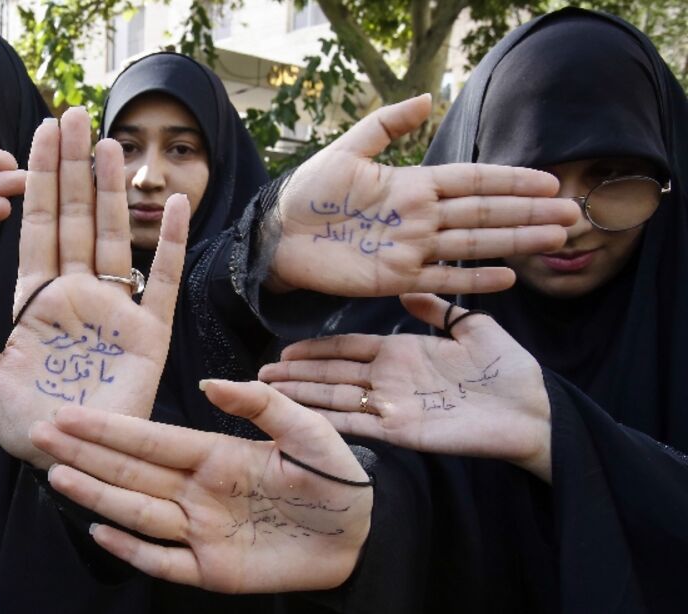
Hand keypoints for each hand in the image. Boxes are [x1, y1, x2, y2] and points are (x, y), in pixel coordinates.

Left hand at [0, 108, 188, 467]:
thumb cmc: (23, 428)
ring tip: (109, 145)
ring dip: (113, 192)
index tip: (40, 130)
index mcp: (36, 300)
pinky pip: (164, 283)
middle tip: (74, 114)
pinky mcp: (150, 336)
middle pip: (78, 218)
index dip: (40, 178)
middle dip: (75, 167)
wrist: (70, 463)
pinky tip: (175, 204)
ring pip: (117, 238)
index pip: (39, 225)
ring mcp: (116, 311)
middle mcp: (78, 295)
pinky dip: (172, 244)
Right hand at [30, 380, 372, 593]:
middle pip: (130, 471)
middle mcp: (197, 491)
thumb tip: (209, 384)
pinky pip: (164, 561)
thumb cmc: (337, 479)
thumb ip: (263, 405)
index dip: (108, 428)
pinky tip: (100, 529)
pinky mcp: (212, 571)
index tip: (68, 413)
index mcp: (214, 455)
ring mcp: (200, 532)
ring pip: (137, 511)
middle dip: (84, 454)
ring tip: (56, 475)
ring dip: (97, 493)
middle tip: (38, 436)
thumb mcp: (310, 432)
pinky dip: (132, 549)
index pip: (150, 440)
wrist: (363, 536)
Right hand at [258, 293, 551, 479]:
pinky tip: (300, 417)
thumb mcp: (474, 327)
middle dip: (297, 374)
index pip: (349, 349)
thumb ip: (439, 310)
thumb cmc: (510, 371)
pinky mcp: (402, 431)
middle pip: (333, 375)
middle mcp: (391, 381)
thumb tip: (410, 291)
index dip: (317, 349)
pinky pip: (358, 425)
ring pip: (336, 399)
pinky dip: (327, 421)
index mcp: (403, 353)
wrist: (534, 411)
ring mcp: (394, 407)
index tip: (285, 347)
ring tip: (267, 392)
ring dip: (302, 396)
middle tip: (261, 372)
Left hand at [269, 95, 581, 296]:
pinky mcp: (394, 279)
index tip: (549, 181)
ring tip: (556, 237)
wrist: (274, 236)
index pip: (473, 180)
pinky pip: (441, 280)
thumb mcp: (346, 151)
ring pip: (473, 243)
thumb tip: (428, 99)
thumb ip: (387, 126)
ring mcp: (410, 249)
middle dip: (528, 212)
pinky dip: (474, 279)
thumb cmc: (306, 193)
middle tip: (572, 213)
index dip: (511, 180)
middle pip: (485, 212)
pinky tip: (508, 276)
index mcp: (412, 185)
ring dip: (515, 241)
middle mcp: (420, 217)